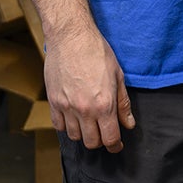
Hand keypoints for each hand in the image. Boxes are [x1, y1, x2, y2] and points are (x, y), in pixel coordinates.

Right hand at [44, 25, 135, 151]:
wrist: (71, 36)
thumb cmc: (96, 51)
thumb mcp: (117, 75)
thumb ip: (123, 103)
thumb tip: (128, 124)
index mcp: (104, 104)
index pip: (110, 139)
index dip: (115, 145)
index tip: (116, 145)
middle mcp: (85, 109)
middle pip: (91, 142)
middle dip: (100, 141)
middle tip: (103, 132)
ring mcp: (66, 106)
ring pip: (74, 136)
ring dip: (83, 133)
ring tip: (88, 123)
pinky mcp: (53, 101)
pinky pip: (58, 126)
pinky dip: (66, 126)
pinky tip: (73, 117)